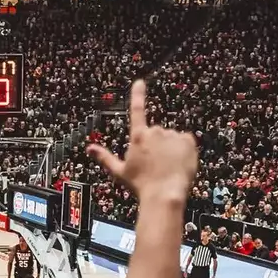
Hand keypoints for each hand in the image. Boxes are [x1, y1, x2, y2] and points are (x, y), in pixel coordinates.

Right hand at [84, 80, 198, 205]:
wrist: (164, 195)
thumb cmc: (141, 185)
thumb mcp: (120, 172)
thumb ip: (105, 157)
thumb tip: (89, 148)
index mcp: (138, 137)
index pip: (137, 110)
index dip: (138, 94)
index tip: (140, 82)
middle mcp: (155, 131)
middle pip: (156, 133)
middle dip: (157, 145)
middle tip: (155, 166)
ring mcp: (173, 135)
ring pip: (172, 139)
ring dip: (171, 149)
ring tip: (168, 168)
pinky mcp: (188, 141)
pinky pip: (186, 142)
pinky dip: (184, 151)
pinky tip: (179, 164)